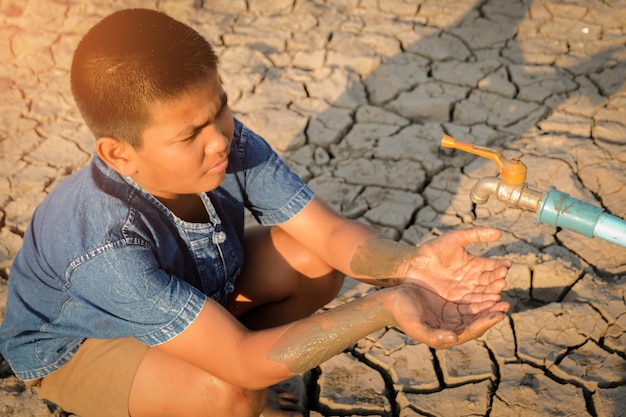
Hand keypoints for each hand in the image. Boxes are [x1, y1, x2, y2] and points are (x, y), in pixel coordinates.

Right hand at [386, 283, 509, 348]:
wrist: (390, 299)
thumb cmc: (401, 314)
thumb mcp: (415, 326)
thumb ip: (434, 336)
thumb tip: (454, 338)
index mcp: (446, 335)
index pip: (471, 331)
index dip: (485, 322)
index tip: (498, 314)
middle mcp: (452, 326)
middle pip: (477, 320)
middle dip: (491, 312)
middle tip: (505, 304)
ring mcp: (451, 314)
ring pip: (475, 308)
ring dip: (488, 301)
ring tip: (499, 291)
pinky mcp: (449, 302)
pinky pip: (468, 297)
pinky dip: (478, 291)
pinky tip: (487, 283)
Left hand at [398, 227, 510, 303]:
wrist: (412, 266)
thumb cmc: (432, 250)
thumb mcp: (455, 239)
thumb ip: (476, 234)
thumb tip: (499, 232)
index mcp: (475, 265)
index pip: (492, 267)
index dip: (500, 267)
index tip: (506, 265)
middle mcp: (473, 280)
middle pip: (490, 282)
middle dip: (497, 281)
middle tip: (502, 280)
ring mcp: (465, 292)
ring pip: (483, 295)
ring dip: (492, 295)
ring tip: (498, 293)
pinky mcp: (457, 304)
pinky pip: (472, 305)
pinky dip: (481, 306)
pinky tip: (488, 304)